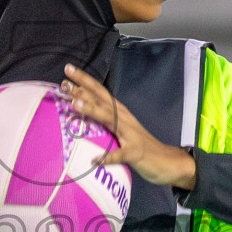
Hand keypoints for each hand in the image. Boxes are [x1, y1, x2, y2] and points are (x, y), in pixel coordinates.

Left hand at [61, 64, 195, 190]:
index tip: (68, 70)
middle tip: (64, 82)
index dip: (85, 80)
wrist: (167, 162)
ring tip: (75, 104)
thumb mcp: (120, 129)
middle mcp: (124, 119)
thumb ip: (103, 121)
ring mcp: (131, 136)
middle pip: (103, 100)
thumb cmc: (139, 145)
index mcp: (120, 112)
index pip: (100, 92)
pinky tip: (96, 159)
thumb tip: (78, 112)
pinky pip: (121, 155)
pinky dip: (109, 157)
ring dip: (93, 111)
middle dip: (83, 90)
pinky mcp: (136, 154)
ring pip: (111, 120)